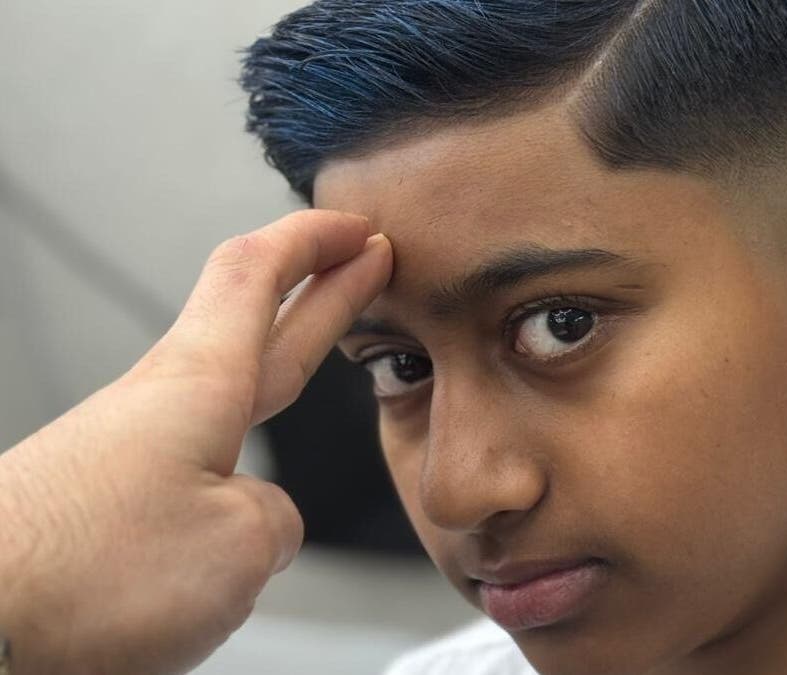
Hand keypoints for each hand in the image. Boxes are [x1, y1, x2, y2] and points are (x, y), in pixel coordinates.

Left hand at [0, 211, 391, 673]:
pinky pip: (198, 454)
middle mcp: (161, 402)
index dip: (314, 240)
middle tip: (362, 259)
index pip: (259, 272)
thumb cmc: (83, 573)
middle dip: (318, 284)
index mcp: (199, 384)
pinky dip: (242, 436)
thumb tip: (262, 524)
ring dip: (279, 357)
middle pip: (253, 316)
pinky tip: (249, 484)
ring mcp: (132, 448)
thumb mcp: (239, 546)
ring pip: (226, 390)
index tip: (356, 229)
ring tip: (318, 356)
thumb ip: (275, 521)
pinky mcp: (109, 497)